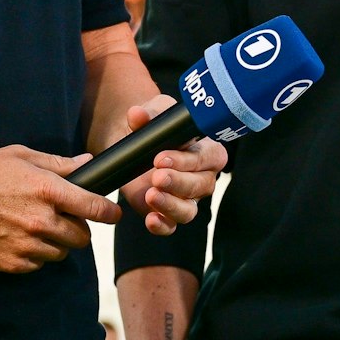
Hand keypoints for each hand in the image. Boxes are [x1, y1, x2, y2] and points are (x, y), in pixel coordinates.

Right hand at [0, 145, 121, 272]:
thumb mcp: (22, 157)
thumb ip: (59, 164)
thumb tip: (89, 162)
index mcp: (47, 190)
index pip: (94, 207)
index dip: (109, 212)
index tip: (113, 214)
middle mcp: (40, 220)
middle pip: (82, 237)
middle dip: (78, 228)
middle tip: (63, 218)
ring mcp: (26, 245)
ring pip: (61, 252)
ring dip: (56, 242)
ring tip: (36, 226)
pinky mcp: (11, 263)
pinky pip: (38, 264)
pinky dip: (35, 255)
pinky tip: (19, 238)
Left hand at [118, 97, 227, 235]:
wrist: (132, 141)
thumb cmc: (153, 125)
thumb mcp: (153, 114)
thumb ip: (148, 115)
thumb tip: (137, 115)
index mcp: (206, 150)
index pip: (208, 158)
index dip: (188, 161)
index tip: (161, 158)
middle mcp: (202, 176)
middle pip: (201, 185)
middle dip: (178, 182)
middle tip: (157, 176)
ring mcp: (187, 198)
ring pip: (189, 210)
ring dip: (171, 205)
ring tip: (150, 196)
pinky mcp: (167, 212)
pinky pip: (171, 225)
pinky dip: (162, 225)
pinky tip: (150, 219)